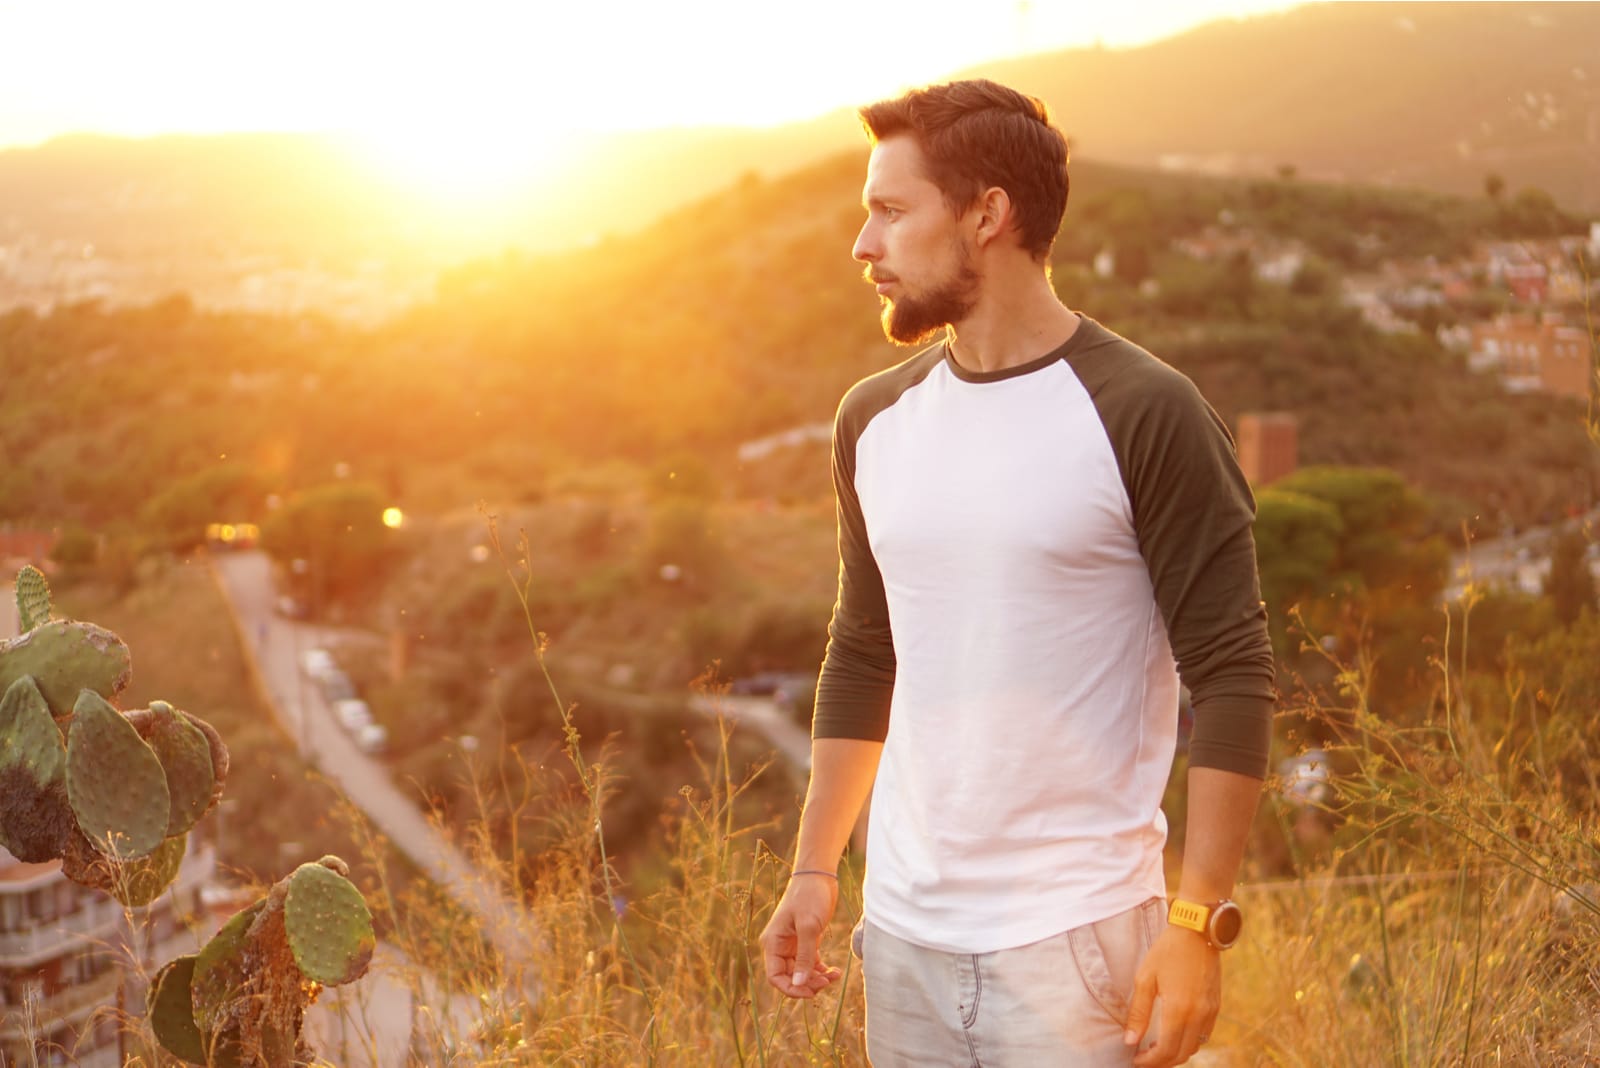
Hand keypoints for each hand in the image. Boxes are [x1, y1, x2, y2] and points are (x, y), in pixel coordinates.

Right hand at [758, 873, 842, 998]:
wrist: (819, 876)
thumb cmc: (810, 896)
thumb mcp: (808, 927)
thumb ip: (804, 957)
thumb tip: (799, 983)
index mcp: (773, 943)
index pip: (775, 976)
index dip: (791, 988)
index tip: (810, 992)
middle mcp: (780, 946)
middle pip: (789, 977)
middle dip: (807, 984)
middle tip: (826, 982)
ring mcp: (793, 944)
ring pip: (802, 972)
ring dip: (816, 979)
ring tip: (834, 975)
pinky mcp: (806, 941)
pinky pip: (811, 964)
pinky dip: (821, 970)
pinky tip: (834, 971)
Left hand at [1125, 925, 1220, 1066]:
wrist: (1197, 932)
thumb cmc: (1167, 951)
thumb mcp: (1145, 978)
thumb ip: (1138, 1013)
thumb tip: (1130, 1041)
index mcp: (1178, 1010)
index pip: (1165, 1051)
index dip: (1150, 1061)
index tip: (1135, 1060)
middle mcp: (1198, 1015)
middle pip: (1181, 1054)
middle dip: (1162, 1062)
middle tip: (1144, 1058)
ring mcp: (1210, 1012)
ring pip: (1195, 1047)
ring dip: (1176, 1053)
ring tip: (1156, 1047)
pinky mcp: (1216, 1006)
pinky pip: (1204, 1035)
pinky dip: (1189, 1041)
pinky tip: (1174, 1033)